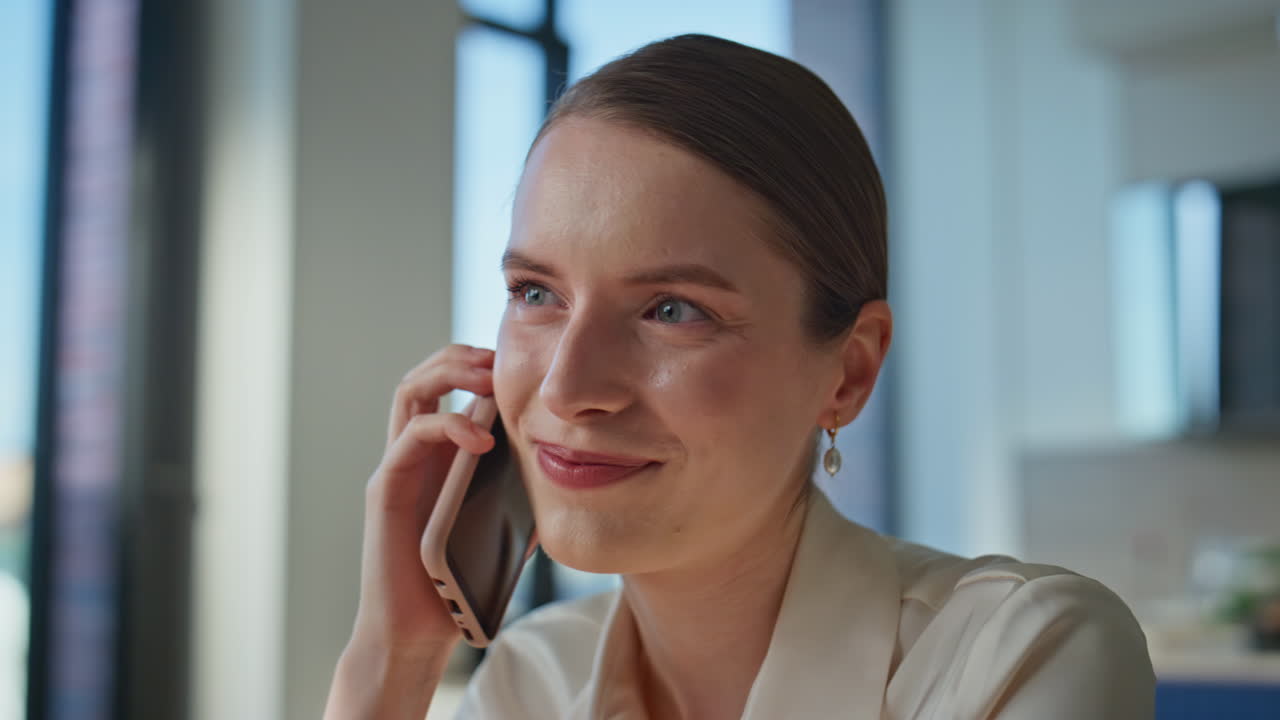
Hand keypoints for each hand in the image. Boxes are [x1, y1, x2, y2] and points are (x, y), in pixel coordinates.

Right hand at [325, 344, 494, 717]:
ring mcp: (396, 468)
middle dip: (462, 355)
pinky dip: (448, 425)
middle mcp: (413, 453)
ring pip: (410, 391)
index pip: (450, 387)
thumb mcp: (505, 525)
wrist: (417, 633)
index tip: (521, 361)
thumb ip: (524, 493)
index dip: (480, 363)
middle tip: (500, 358)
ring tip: (489, 378)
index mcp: (440, 456)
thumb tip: (572, 471)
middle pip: (425, 374)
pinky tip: (483, 438)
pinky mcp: (386, 489)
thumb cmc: (458, 584)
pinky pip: (410, 437)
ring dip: (449, 371)